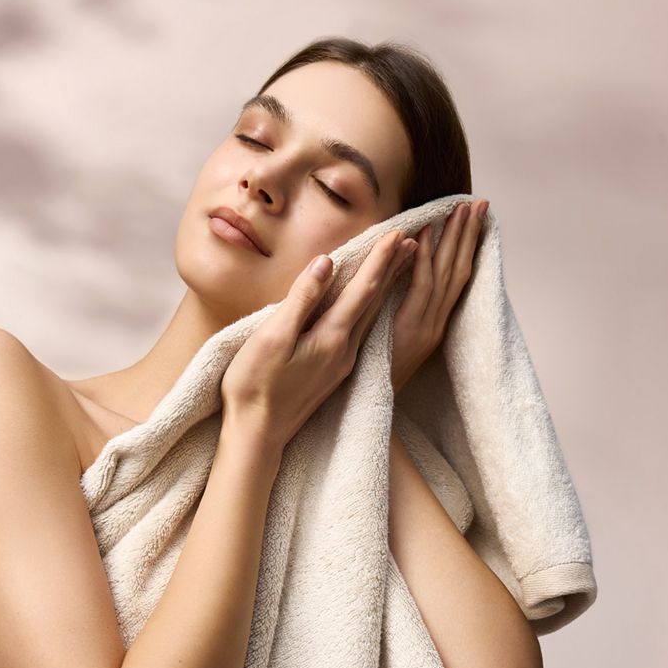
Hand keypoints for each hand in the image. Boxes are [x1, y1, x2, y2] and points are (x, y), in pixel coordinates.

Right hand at [221, 229, 416, 453]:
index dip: (380, 258)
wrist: (257, 435)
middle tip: (412, 240)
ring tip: (401, 266)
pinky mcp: (334, 373)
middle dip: (393, 269)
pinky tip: (370, 306)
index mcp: (332, 338)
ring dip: (386, 289)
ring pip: (372, 317)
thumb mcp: (272, 337)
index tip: (396, 232)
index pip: (364, 289)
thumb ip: (302, 299)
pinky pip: (360, 331)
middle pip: (376, 302)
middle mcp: (346, 351)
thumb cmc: (255, 385)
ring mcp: (342, 364)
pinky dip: (371, 309)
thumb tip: (326, 263)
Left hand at [389, 198, 489, 394]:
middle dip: (468, 236)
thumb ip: (403, 311)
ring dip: (453, 240)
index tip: (475, 219)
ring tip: (459, 210)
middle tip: (477, 203)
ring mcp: (425, 327)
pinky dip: (422, 262)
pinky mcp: (408, 330)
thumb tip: (402, 276)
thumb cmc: (375, 372)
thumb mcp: (395, 339)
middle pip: (459, 271)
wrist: (371, 407)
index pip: (458, 278)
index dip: (468, 247)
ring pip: (445, 276)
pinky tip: (423, 237)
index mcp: (436, 324)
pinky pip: (418, 290)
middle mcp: (436, 324)